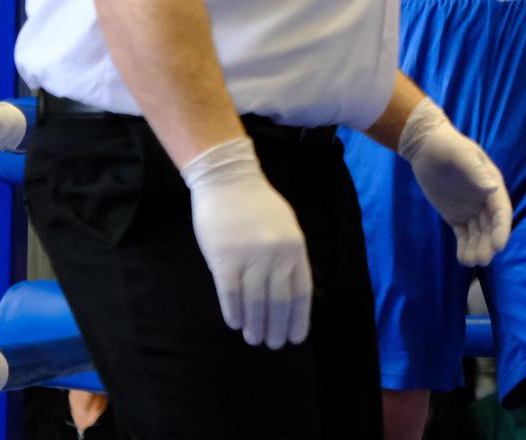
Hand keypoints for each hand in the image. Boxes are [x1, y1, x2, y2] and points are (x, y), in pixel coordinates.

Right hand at [181, 136, 312, 348]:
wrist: (229, 180)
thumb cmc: (258, 205)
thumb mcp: (286, 227)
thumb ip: (289, 256)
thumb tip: (291, 291)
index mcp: (296, 248)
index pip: (301, 292)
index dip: (298, 318)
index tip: (296, 338)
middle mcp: (277, 256)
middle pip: (279, 302)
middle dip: (277, 327)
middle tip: (274, 345)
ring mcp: (251, 258)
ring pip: (256, 302)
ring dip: (256, 325)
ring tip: (254, 339)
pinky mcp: (225, 259)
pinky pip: (231, 294)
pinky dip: (234, 312)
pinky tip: (235, 324)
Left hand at [399, 99, 511, 264]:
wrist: (426, 147)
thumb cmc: (447, 146)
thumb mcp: (461, 154)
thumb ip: (476, 171)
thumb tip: (492, 187)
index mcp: (492, 184)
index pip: (501, 211)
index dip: (502, 229)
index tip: (499, 245)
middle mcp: (485, 200)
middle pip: (491, 226)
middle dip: (489, 243)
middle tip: (482, 259)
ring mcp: (471, 209)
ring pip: (479, 234)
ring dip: (478, 248)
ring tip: (471, 261)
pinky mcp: (456, 217)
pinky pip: (464, 235)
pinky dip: (465, 247)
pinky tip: (463, 258)